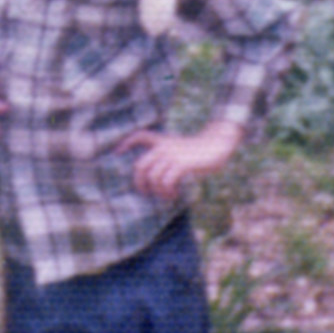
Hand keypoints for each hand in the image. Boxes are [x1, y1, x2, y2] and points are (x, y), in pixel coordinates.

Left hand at [120, 119, 242, 202]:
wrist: (217, 144)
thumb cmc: (200, 150)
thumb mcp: (180, 148)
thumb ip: (168, 154)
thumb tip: (157, 172)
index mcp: (163, 140)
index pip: (140, 136)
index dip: (126, 143)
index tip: (116, 152)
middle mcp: (164, 146)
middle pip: (140, 165)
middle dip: (139, 183)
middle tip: (145, 193)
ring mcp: (172, 155)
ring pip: (153, 177)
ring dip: (158, 192)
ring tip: (166, 196)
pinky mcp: (181, 165)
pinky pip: (166, 182)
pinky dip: (168, 192)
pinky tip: (174, 195)